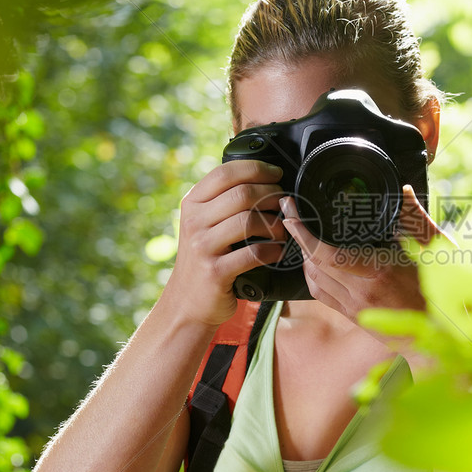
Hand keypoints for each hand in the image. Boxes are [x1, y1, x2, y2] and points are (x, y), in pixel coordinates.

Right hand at [162, 159, 287, 328]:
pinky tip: (277, 251)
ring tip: (282, 229)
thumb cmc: (205, 258)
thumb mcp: (203, 224)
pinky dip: (272, 251)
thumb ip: (222, 201)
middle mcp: (193, 221)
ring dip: (274, 223)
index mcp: (192, 203)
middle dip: (271, 195)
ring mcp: (202, 247)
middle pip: (241, 194)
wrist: (187, 302)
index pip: (225, 173)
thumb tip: (261, 178)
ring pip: (248, 220)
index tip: (276, 174)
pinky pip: (253, 253)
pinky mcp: (215, 271)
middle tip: (283, 203)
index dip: (256, 169)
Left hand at [279, 184, 445, 332]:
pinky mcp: (355, 317)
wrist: (445, 332)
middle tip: (292, 215)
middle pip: (314, 264)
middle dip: (298, 238)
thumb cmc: (443, 290)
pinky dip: (313, 275)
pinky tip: (315, 261)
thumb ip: (414, 217)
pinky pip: (322, 295)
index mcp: (379, 272)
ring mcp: (356, 308)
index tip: (292, 213)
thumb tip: (402, 191)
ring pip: (314, 281)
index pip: (326, 253)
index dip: (303, 232)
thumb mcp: (435, 248)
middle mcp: (362, 293)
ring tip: (302, 234)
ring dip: (304, 257)